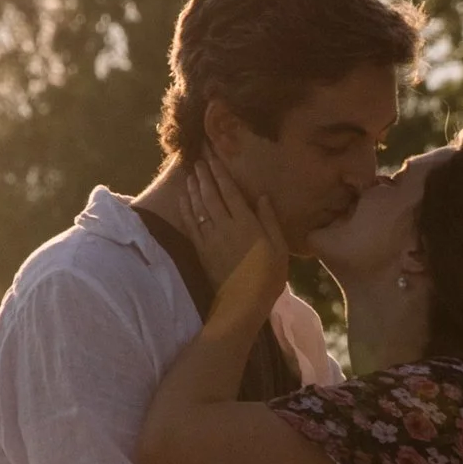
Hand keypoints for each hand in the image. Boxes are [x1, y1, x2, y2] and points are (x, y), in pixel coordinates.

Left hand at [185, 157, 289, 309]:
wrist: (242, 305)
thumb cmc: (267, 278)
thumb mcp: (279, 249)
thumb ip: (270, 221)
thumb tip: (263, 197)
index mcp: (247, 224)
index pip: (230, 192)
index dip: (221, 173)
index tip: (214, 158)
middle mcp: (226, 226)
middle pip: (211, 195)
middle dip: (205, 176)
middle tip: (199, 160)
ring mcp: (210, 238)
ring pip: (199, 207)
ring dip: (194, 188)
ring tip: (190, 174)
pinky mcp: (201, 250)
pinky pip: (191, 224)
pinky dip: (186, 209)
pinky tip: (183, 198)